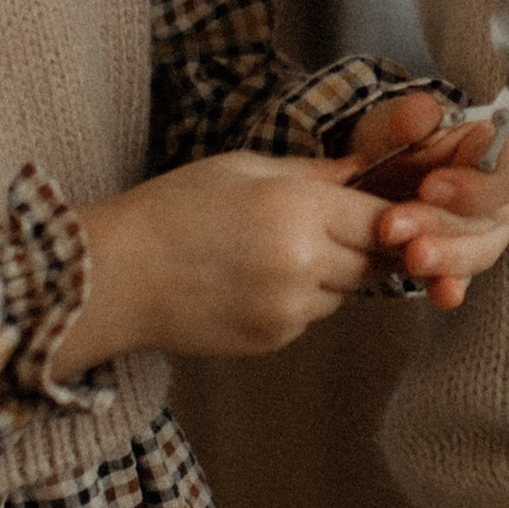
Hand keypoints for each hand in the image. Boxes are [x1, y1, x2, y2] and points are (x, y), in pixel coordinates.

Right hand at [54, 153, 389, 367]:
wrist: (115, 277)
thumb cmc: (171, 209)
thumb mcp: (241, 169)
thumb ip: (312, 173)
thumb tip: (363, 170)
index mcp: (298, 210)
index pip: (382, 220)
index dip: (393, 217)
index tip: (392, 212)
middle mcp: (303, 264)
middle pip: (374, 262)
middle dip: (366, 246)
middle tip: (337, 229)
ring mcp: (289, 309)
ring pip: (343, 294)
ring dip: (330, 275)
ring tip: (274, 251)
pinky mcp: (273, 338)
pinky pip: (309, 317)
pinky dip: (298, 300)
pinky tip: (251, 280)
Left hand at [341, 92, 508, 312]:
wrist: (378, 170)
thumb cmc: (400, 138)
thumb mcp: (398, 118)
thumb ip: (411, 115)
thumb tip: (421, 116)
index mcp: (502, 149)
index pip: (505, 170)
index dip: (472, 185)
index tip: (429, 187)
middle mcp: (505, 195)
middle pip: (491, 218)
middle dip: (444, 226)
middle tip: (395, 226)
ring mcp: (488, 233)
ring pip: (479, 252)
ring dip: (445, 258)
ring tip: (410, 257)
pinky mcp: (463, 263)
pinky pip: (462, 278)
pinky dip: (450, 287)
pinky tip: (441, 294)